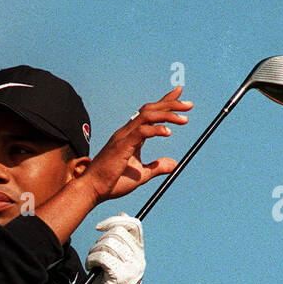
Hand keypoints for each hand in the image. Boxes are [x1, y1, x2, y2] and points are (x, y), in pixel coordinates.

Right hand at [78, 87, 190, 202]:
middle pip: (151, 110)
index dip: (165, 101)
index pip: (149, 113)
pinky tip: (168, 132)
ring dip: (167, 114)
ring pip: (147, 116)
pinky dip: (156, 129)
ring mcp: (123, 137)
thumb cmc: (112, 182)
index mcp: (130, 136)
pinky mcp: (121, 145)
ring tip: (184, 119)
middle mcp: (126, 132)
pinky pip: (141, 131)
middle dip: (171, 104)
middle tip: (189, 105)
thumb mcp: (140, 175)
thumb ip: (156, 167)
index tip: (180, 93)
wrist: (93, 190)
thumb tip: (174, 163)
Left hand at [86, 215, 144, 283]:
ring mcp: (131, 269)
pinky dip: (92, 260)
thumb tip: (122, 215)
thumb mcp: (117, 261)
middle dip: (99, 240)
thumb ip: (120, 241)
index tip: (99, 227)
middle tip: (95, 255)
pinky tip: (92, 268)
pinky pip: (102, 256)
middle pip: (117, 232)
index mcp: (139, 254)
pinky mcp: (119, 277)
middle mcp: (139, 260)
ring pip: (107, 243)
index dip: (115, 220)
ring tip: (93, 264)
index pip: (134, 225)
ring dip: (93, 251)